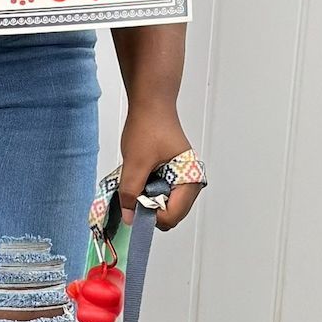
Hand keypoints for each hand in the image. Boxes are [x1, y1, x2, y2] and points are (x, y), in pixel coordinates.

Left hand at [118, 106, 201, 231]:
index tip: (135, 207)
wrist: (151, 104)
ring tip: (139, 181)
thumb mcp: (135, 164)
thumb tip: (128, 218)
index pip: (173, 216)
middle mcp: (192, 183)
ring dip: (150, 200)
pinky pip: (163, 194)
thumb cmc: (148, 127)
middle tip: (135, 194)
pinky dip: (150, 191)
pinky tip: (142, 178)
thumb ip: (130, 193)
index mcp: (190, 181)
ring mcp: (184, 180)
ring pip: (167, 205)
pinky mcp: (175, 175)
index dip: (152, 216)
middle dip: (151, 209)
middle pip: (172, 214)